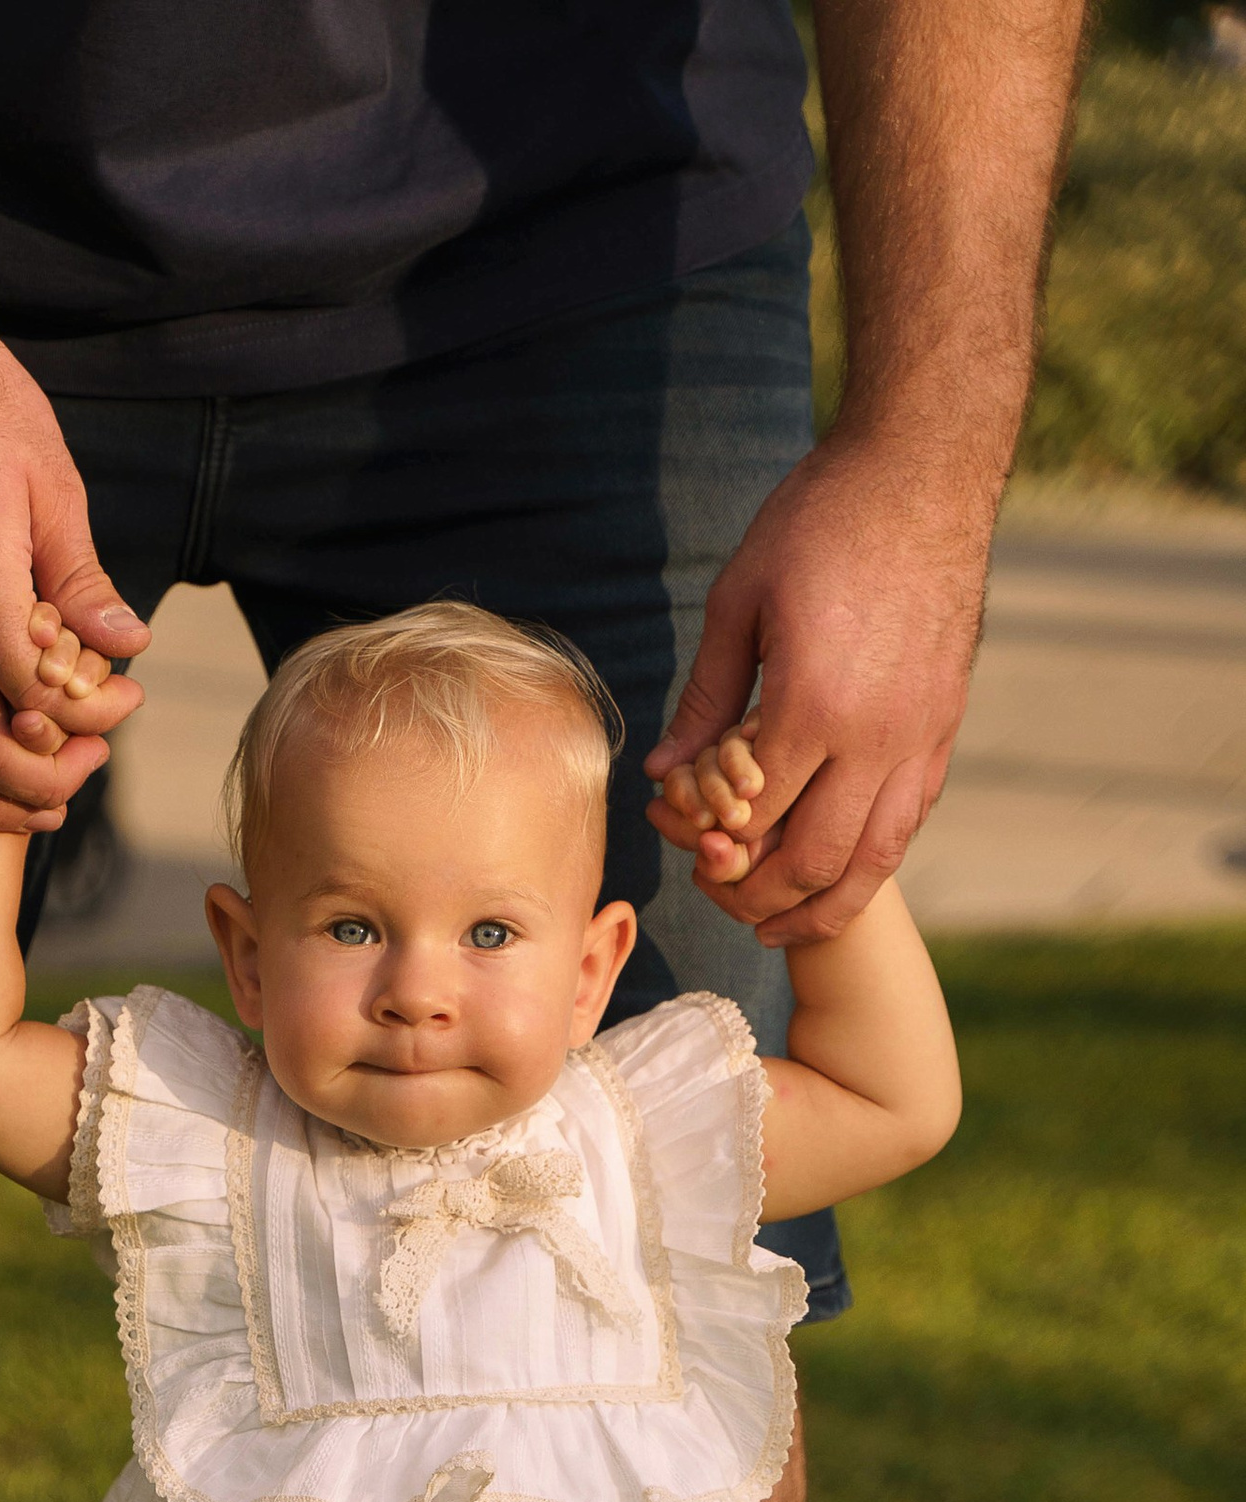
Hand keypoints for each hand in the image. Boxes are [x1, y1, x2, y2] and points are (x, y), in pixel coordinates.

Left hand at [645, 427, 993, 943]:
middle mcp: (876, 736)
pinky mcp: (944, 728)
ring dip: (818, 908)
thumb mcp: (740, 599)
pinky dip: (866, 864)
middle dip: (754, 896)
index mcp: (814, 704)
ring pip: (872, 863)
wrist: (924, 469)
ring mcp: (920, 737)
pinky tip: (832, 873)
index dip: (706, 842)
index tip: (678, 839)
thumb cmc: (820, 521)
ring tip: (773, 925)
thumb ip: (704, 698)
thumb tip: (665, 775)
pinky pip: (906, 824)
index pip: (750, 816)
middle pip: (810, 862)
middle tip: (716, 893)